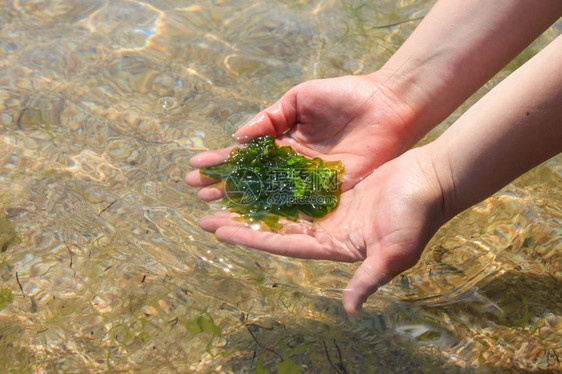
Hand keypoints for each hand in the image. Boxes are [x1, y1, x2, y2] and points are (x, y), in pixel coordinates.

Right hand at [186, 72, 421, 199]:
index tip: (194, 169)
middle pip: (253, 181)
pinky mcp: (330, 194)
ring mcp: (310, 182)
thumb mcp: (300, 98)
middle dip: (224, 187)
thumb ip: (270, 117)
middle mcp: (293, 165)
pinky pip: (299, 208)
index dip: (221, 162)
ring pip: (270, 198)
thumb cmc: (346, 95)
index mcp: (284, 141)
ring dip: (242, 207)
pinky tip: (251, 223)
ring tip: (212, 213)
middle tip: (196, 195)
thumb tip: (237, 137)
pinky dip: (276, 217)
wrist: (388, 105)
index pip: (246, 155)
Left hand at [197, 147, 446, 316]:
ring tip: (223, 194)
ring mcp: (330, 210)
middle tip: (206, 215)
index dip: (251, 240)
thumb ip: (371, 278)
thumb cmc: (418, 213)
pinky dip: (276, 182)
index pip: (284, 246)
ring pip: (282, 206)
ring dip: (254, 201)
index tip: (219, 232)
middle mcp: (328, 231)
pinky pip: (298, 186)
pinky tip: (256, 175)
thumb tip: (351, 310)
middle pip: (275, 228)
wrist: (435, 180)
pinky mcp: (335, 190)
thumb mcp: (396, 250)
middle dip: (242, 222)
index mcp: (335, 247)